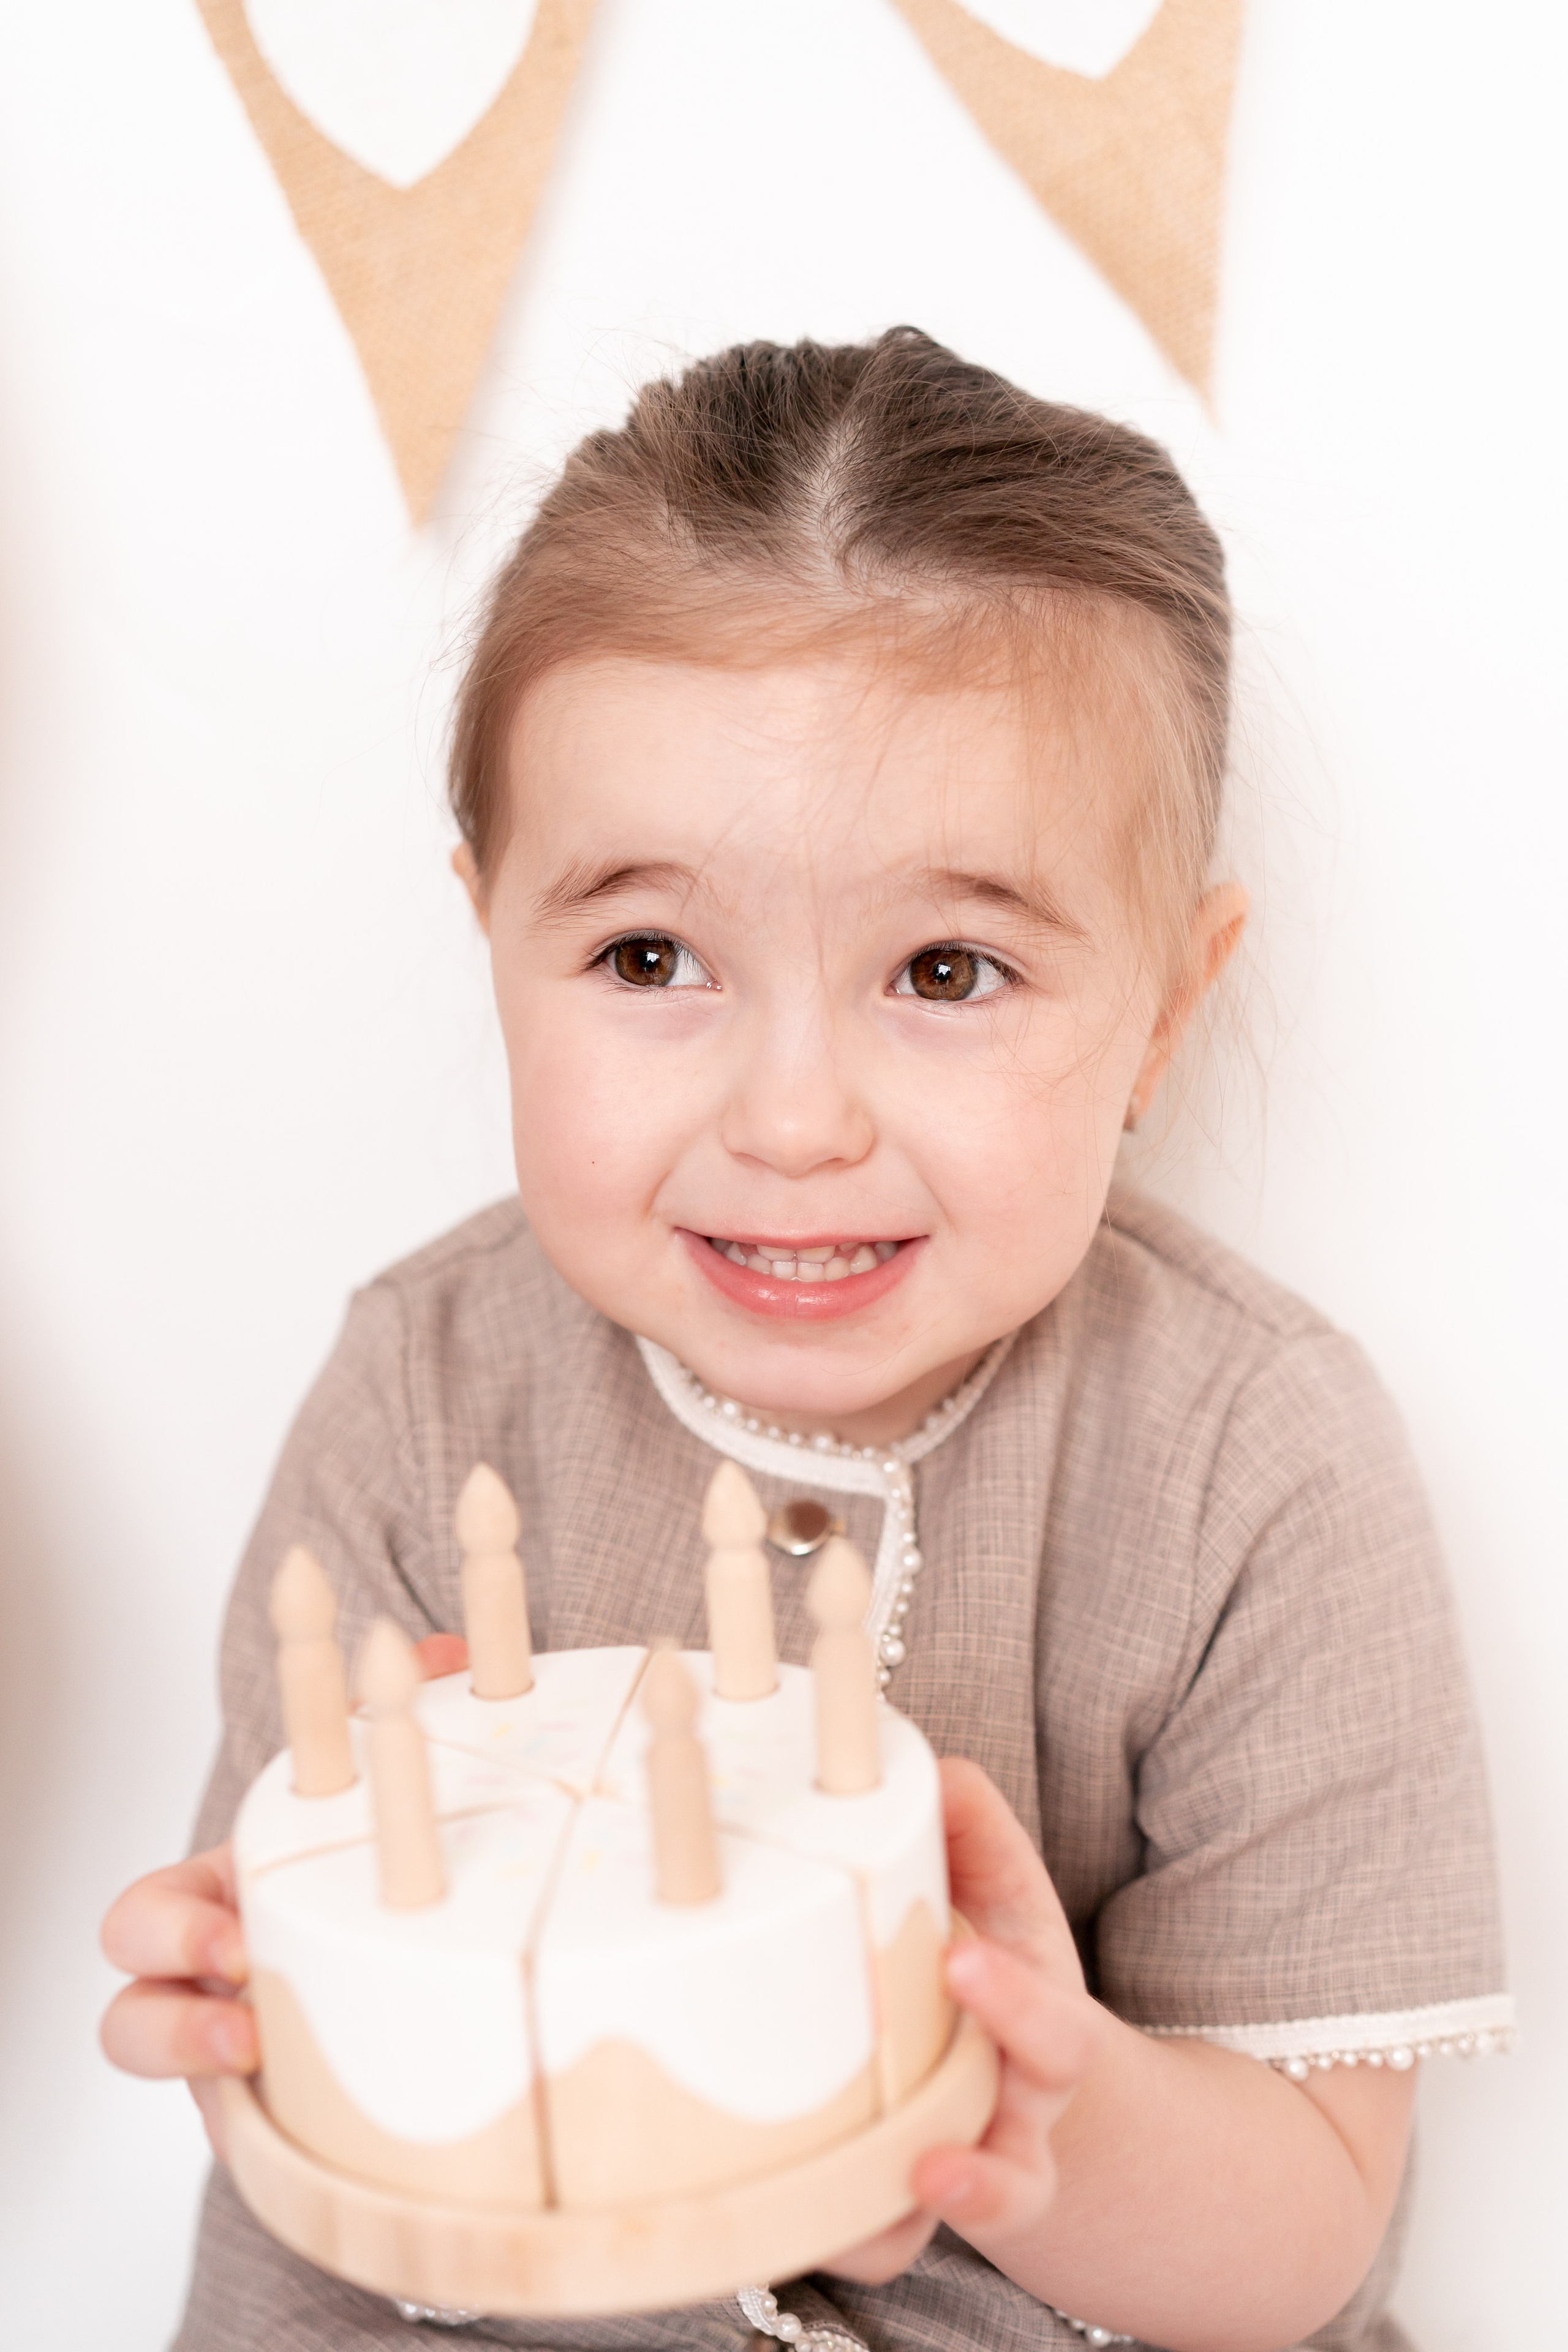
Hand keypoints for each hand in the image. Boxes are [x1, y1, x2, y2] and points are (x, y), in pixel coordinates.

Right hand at [99, 1631, 467, 2158]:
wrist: (404, 1965)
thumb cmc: (362, 1869)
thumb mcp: (374, 1800)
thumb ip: (398, 1722)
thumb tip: (441, 1651)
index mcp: (221, 1900)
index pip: (153, 1915)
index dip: (178, 1929)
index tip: (235, 1941)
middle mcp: (209, 1978)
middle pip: (133, 2007)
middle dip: (174, 2013)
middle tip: (248, 2008)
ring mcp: (229, 2049)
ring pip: (170, 2071)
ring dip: (201, 2065)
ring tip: (264, 2065)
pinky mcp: (267, 2114)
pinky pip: (249, 2134)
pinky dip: (269, 2127)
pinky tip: (324, 2126)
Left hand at [824, 1758, 1096, 2284]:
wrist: (1011, 2081)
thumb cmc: (993, 1969)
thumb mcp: (1000, 1900)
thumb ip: (976, 1836)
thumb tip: (941, 1768)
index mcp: (1041, 2042)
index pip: (1051, 2031)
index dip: (1013, 2002)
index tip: (960, 1958)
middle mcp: (1008, 2126)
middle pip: (1016, 2161)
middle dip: (983, 2151)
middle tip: (927, 2145)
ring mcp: (956, 2175)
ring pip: (942, 2230)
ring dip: (905, 2224)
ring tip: (886, 2202)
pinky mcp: (895, 2213)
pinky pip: (874, 2245)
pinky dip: (845, 2237)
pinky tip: (803, 2216)